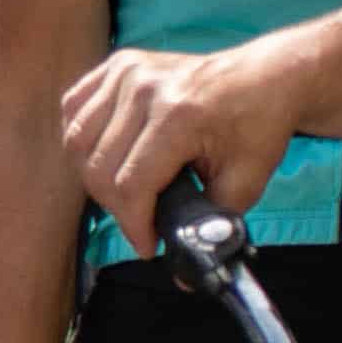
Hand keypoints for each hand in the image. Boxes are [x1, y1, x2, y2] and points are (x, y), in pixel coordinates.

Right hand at [62, 40, 297, 231]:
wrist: (267, 77)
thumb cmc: (258, 126)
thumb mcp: (246, 182)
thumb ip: (211, 227)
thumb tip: (184, 277)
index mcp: (178, 115)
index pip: (130, 184)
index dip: (134, 225)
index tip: (148, 245)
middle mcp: (145, 88)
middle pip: (99, 167)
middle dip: (117, 208)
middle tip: (142, 220)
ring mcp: (127, 71)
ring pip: (78, 140)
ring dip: (95, 177)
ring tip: (126, 191)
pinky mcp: (119, 65)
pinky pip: (74, 109)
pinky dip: (82, 139)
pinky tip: (105, 155)